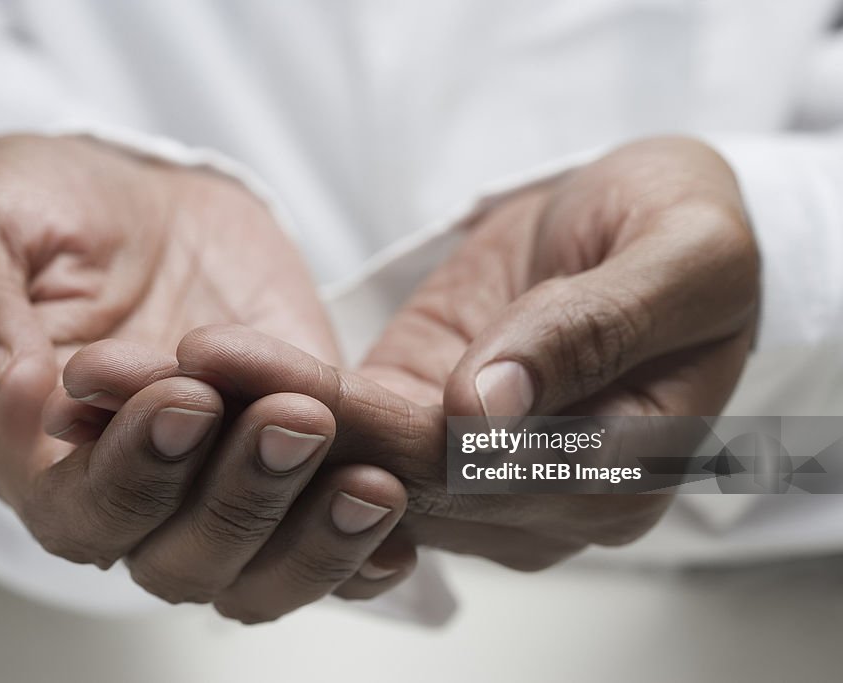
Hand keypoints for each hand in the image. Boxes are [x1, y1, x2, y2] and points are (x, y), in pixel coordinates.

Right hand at [0, 134, 383, 578]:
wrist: (148, 203)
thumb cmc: (52, 211)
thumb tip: (10, 392)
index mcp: (39, 456)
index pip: (80, 513)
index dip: (134, 470)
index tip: (185, 395)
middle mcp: (133, 492)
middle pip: (180, 558)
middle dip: (241, 496)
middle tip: (292, 420)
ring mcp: (219, 483)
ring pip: (258, 569)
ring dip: (313, 536)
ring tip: (367, 481)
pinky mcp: (292, 465)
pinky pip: (325, 543)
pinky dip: (361, 551)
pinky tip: (397, 522)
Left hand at [178, 136, 759, 568]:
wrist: (650, 218)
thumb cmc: (688, 233)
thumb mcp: (679, 260)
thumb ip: (594, 334)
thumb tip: (490, 411)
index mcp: (614, 475)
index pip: (479, 471)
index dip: (376, 433)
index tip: (281, 388)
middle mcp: (534, 499)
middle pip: (393, 477)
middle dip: (279, 429)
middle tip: (176, 379)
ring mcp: (470, 469)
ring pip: (349, 461)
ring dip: (248, 417)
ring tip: (154, 373)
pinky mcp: (420, 423)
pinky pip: (339, 428)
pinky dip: (264, 399)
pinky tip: (195, 369)